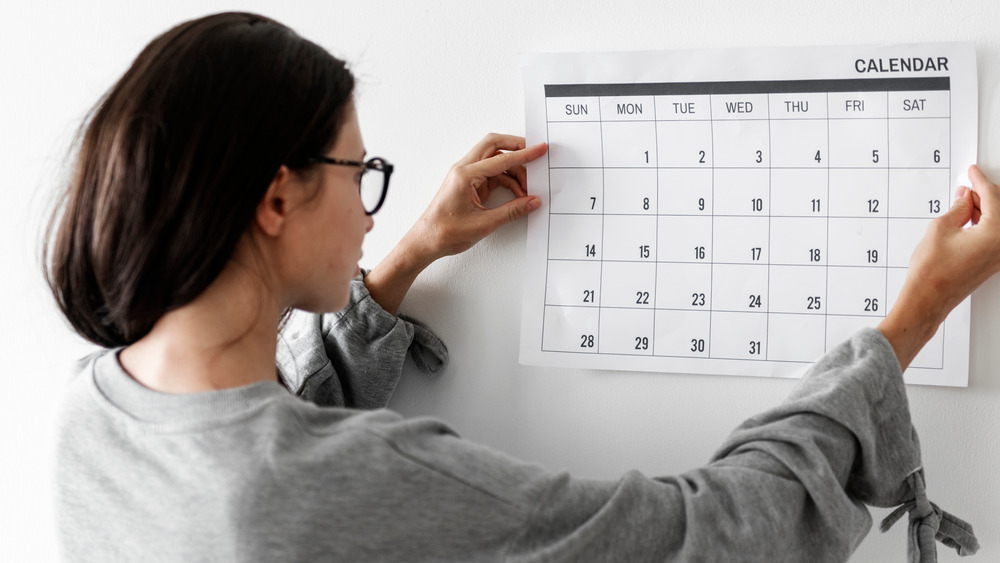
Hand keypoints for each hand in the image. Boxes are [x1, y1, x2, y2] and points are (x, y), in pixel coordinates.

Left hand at [406, 133, 547, 261]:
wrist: (426, 241)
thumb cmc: (445, 232)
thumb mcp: (484, 223)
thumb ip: (512, 211)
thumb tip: (532, 202)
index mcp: (465, 175)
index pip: (501, 158)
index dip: (524, 154)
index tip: (540, 149)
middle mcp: (464, 169)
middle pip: (494, 145)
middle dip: (516, 148)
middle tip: (534, 155)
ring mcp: (465, 175)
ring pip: (494, 160)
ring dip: (512, 170)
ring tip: (527, 189)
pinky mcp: (468, 184)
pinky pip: (491, 174)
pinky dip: (506, 180)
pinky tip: (516, 194)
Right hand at [878, 165, 999, 369]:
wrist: (927, 300)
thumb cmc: (932, 272)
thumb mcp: (941, 228)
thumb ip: (958, 209)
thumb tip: (965, 200)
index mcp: (996, 233)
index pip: (992, 197)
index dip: (980, 182)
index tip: (974, 173)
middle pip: (999, 209)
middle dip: (983, 196)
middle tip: (968, 187)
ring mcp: (998, 256)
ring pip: (996, 223)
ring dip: (982, 211)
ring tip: (963, 204)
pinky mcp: (991, 263)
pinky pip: (993, 236)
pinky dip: (983, 224)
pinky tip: (967, 221)